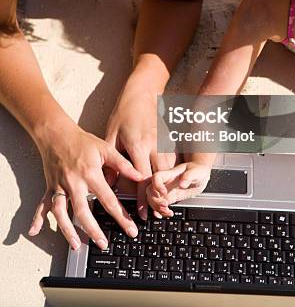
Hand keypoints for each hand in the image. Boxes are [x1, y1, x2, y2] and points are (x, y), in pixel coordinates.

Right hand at [29, 120, 142, 249]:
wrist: (57, 133)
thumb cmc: (82, 141)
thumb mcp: (106, 149)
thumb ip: (123, 164)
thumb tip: (140, 176)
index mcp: (90, 174)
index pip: (108, 200)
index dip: (121, 216)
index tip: (130, 229)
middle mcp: (74, 183)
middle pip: (83, 212)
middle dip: (93, 231)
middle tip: (104, 244)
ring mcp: (60, 187)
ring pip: (61, 213)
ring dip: (68, 231)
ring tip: (76, 245)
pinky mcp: (50, 187)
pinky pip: (42, 205)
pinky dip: (37, 218)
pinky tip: (34, 231)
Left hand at [104, 94, 175, 219]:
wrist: (143, 93)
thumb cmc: (125, 112)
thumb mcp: (111, 134)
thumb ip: (110, 160)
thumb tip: (107, 183)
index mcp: (138, 145)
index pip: (142, 178)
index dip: (143, 198)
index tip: (142, 213)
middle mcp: (154, 145)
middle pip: (161, 177)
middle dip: (159, 197)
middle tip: (156, 212)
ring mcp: (165, 143)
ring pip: (171, 170)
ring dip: (167, 187)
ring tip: (162, 203)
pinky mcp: (170, 141)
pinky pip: (174, 162)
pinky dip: (173, 176)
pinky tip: (169, 185)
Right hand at [147, 159, 212, 216]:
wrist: (201, 175)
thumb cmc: (198, 170)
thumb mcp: (197, 172)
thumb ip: (189, 176)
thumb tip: (183, 183)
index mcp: (170, 174)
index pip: (156, 177)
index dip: (157, 186)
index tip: (164, 193)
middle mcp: (165, 182)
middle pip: (150, 190)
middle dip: (155, 200)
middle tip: (165, 205)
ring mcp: (166, 191)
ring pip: (153, 199)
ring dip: (157, 208)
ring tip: (168, 211)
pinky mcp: (170, 198)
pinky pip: (159, 205)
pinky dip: (159, 211)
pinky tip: (167, 214)